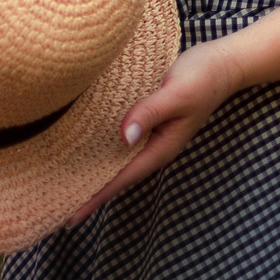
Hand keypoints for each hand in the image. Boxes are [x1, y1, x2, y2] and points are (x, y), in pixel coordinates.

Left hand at [69, 39, 245, 223]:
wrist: (222, 64)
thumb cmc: (202, 78)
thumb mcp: (176, 94)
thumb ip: (150, 113)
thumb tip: (124, 137)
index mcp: (161, 148)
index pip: (122, 178)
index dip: (96, 196)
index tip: (70, 216)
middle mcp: (154, 146)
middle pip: (116, 176)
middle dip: (89, 193)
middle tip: (57, 212)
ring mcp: (151, 135)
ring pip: (116, 159)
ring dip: (92, 172)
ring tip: (62, 186)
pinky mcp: (146, 120)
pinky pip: (119, 141)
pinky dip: (100, 148)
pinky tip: (83, 149)